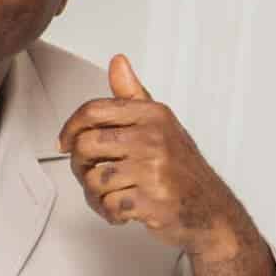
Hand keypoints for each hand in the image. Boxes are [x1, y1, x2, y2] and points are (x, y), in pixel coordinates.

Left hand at [58, 56, 257, 263]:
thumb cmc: (180, 167)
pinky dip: (110, 213)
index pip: (93, 111)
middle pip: (85, 146)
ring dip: (96, 194)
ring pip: (93, 180)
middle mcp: (154, 138)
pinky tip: (124, 210)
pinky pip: (109, 205)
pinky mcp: (153, 201)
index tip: (64, 143)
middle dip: (80, 165)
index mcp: (152, 115)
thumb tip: (118, 62)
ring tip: (112, 195)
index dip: (69, 129)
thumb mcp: (160, 123)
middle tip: (92, 174)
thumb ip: (132, 95)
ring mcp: (155, 170)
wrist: (211, 209)